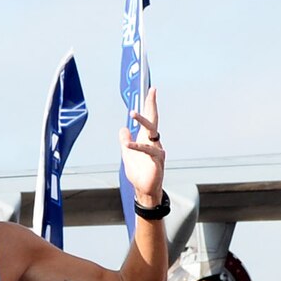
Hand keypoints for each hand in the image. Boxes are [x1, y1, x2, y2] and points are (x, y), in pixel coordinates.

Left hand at [118, 87, 164, 205]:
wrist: (145, 190)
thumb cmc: (139, 173)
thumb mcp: (127, 154)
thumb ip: (125, 140)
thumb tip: (123, 128)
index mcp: (147, 139)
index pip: (150, 119)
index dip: (150, 105)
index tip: (151, 90)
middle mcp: (154, 142)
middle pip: (154, 120)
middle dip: (152, 105)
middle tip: (151, 92)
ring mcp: (157, 151)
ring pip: (151, 132)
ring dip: (143, 121)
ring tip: (133, 113)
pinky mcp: (157, 161)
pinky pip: (148, 151)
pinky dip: (137, 147)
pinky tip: (128, 144)